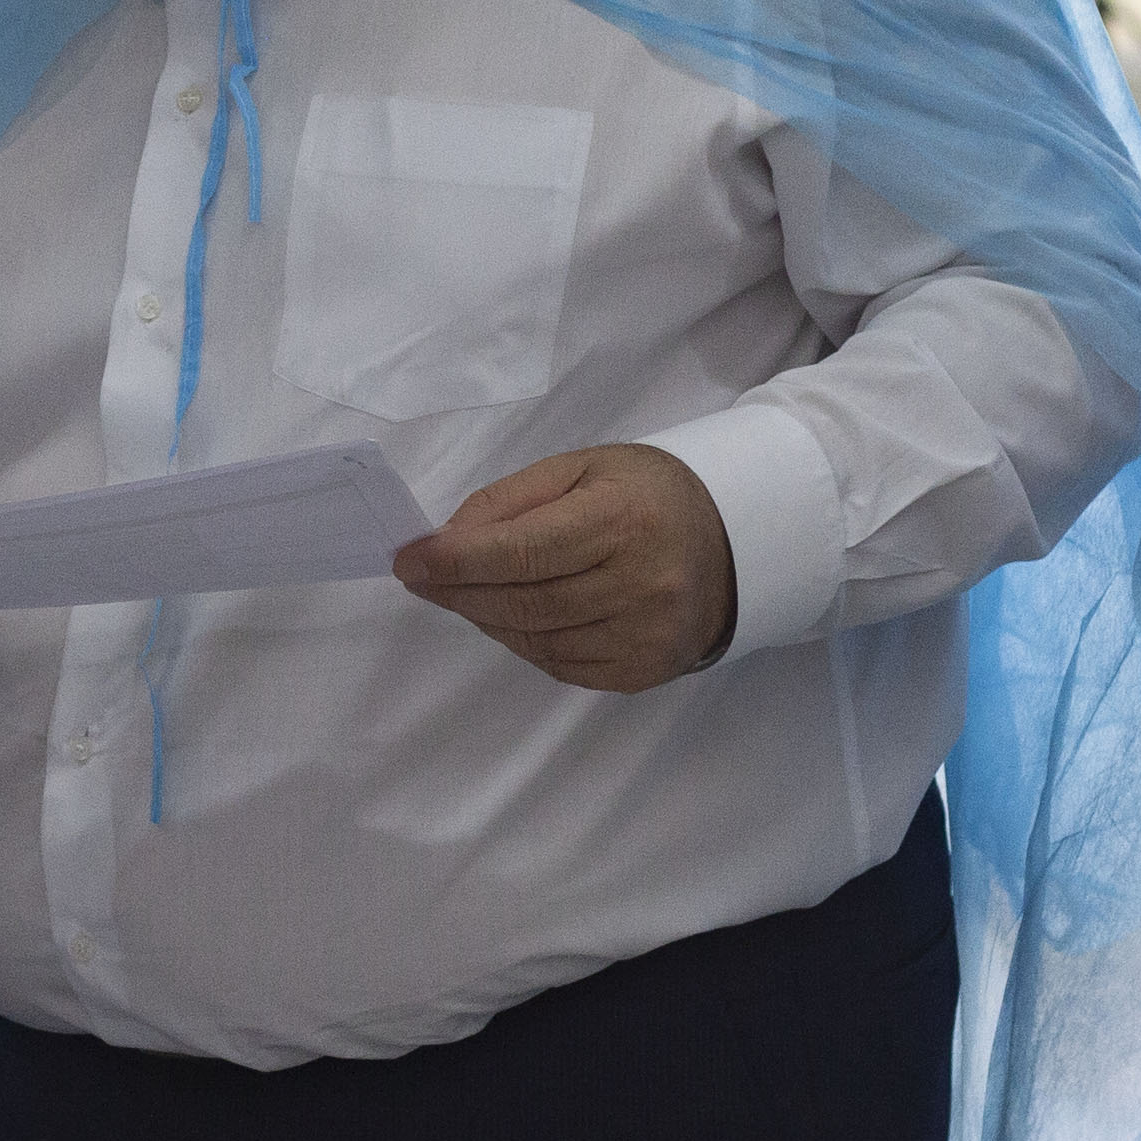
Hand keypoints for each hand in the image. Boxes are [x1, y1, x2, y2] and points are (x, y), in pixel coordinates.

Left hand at [393, 443, 737, 693]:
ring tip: (466, 592)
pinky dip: (523, 641)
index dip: (456, 561)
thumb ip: (509, 501)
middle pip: (522, 602)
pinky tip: (513, 616)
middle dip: (458, 591)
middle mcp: (639, 584)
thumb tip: (445, 542)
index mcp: (622, 521)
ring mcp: (643, 635)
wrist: (733, 542)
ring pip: (535, 639)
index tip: (407, 560)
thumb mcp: (581, 470)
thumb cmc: (645, 495)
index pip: (521, 552)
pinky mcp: (642, 670)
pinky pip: (559, 664)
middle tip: (422, 578)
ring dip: (486, 617)